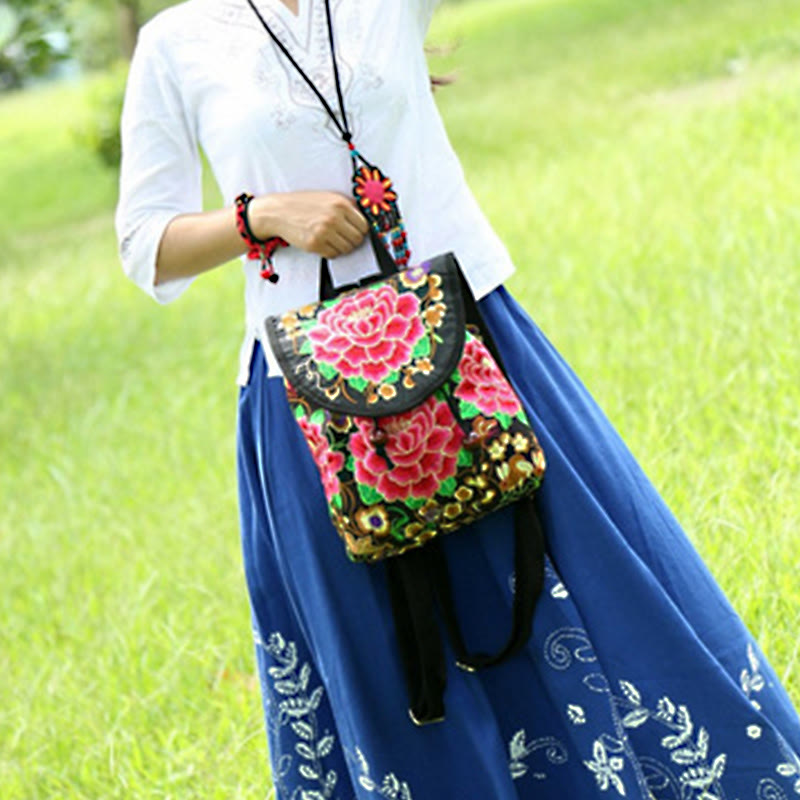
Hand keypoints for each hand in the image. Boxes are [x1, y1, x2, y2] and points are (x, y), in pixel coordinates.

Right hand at [250, 191, 369, 258]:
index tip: (356, 232)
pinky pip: (333, 254)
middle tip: (344, 238)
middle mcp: (333, 218)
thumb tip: (364, 218)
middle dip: (353, 241)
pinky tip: (323, 244)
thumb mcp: (327, 197)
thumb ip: (347, 206)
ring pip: (346, 249)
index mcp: (340, 204)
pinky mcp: (315, 244)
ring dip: (342, 247)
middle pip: (357, 239)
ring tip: (332, 240)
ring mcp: (324, 232)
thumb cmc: (303, 204)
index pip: (364, 225)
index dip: (361, 231)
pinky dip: (330, 252)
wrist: (278, 211)